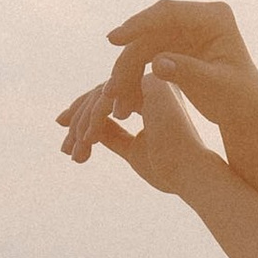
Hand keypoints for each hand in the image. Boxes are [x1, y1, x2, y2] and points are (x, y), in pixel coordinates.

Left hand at [54, 67, 211, 194]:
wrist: (191, 176)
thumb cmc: (168, 169)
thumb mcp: (132, 150)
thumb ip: (114, 136)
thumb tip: (91, 130)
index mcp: (151, 100)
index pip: (111, 100)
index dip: (84, 116)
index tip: (66, 137)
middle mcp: (151, 86)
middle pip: (102, 93)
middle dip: (78, 120)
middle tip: (66, 149)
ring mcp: (152, 81)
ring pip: (103, 94)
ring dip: (83, 124)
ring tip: (77, 153)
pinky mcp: (151, 84)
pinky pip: (111, 95)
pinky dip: (95, 117)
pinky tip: (88, 139)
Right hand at [100, 0, 257, 167]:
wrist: (246, 113)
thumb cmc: (239, 100)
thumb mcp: (216, 88)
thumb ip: (188, 73)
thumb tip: (156, 62)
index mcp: (215, 18)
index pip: (168, 13)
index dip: (138, 24)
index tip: (114, 40)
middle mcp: (198, 19)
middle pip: (151, 32)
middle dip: (128, 60)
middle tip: (111, 87)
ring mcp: (186, 32)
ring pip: (144, 46)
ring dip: (126, 73)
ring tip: (114, 100)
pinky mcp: (177, 47)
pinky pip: (146, 57)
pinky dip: (134, 78)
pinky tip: (123, 99)